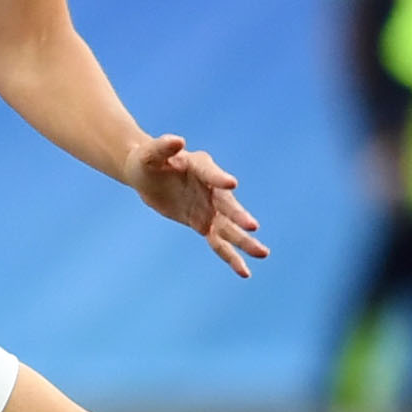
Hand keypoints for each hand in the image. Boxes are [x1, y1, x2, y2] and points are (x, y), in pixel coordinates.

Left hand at [127, 134, 267, 277]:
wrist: (147, 175)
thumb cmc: (148, 160)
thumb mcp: (150, 154)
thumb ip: (162, 147)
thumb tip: (176, 140)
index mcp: (200, 166)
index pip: (210, 173)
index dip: (219, 178)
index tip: (231, 184)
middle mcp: (211, 187)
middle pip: (226, 204)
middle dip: (238, 215)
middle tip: (252, 226)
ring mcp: (210, 207)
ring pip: (229, 227)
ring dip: (244, 241)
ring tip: (263, 253)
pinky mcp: (204, 223)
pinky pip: (219, 242)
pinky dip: (231, 257)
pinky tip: (244, 272)